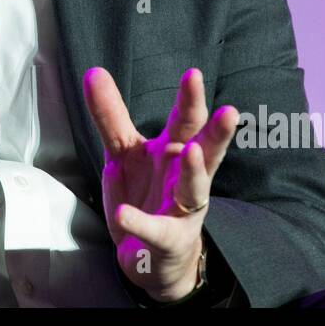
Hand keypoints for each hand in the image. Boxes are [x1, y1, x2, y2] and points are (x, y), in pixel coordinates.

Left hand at [83, 66, 238, 301]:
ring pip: (195, 188)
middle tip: (229, 111)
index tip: (193, 74)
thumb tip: (94, 72)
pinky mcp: (168, 239)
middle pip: (204, 149)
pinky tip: (124, 214)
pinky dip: (140, 223)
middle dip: (216, 132)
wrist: (151, 253)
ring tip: (193, 152)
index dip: (190, 98)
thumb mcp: (124, 151)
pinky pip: (155, 230)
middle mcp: (185, 175)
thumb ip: (111, 115)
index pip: (185, 120)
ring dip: (195, 171)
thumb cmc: (146, 193)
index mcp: (175, 149)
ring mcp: (182, 208)